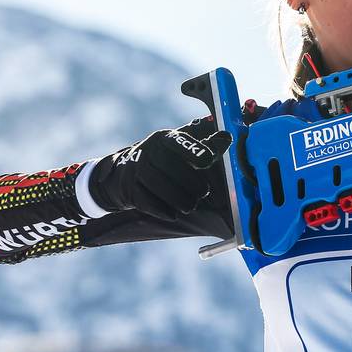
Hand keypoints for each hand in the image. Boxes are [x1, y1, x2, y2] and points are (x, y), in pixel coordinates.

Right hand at [90, 126, 232, 221]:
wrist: (125, 174)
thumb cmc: (166, 160)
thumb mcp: (183, 148)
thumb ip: (206, 144)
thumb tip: (226, 137)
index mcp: (165, 138)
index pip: (178, 141)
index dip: (194, 149)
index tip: (209, 159)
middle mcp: (148, 150)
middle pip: (167, 164)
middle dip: (189, 181)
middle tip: (203, 192)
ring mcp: (135, 169)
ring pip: (155, 182)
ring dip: (177, 197)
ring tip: (191, 205)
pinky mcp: (128, 188)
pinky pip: (143, 199)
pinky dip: (160, 209)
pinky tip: (173, 214)